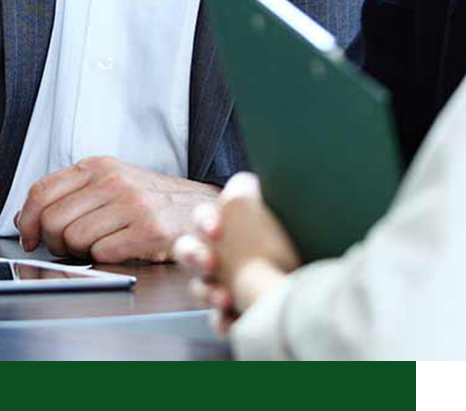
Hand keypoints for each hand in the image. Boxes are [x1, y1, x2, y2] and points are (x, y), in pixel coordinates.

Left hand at [15, 155, 218, 261]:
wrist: (202, 210)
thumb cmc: (151, 201)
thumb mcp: (108, 185)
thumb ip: (67, 196)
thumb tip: (25, 219)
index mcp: (97, 166)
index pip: (42, 191)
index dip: (28, 220)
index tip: (29, 237)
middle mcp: (112, 181)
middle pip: (53, 219)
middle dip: (53, 241)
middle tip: (66, 247)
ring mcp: (132, 205)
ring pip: (74, 238)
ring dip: (80, 251)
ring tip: (98, 245)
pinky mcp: (148, 231)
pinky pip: (101, 253)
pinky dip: (104, 258)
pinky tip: (119, 250)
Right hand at [174, 172, 298, 332]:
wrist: (312, 298)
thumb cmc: (285, 250)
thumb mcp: (265, 214)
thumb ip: (245, 195)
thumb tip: (244, 180)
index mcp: (228, 230)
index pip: (203, 219)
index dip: (204, 222)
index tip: (217, 230)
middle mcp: (223, 257)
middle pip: (190, 252)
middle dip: (194, 256)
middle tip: (210, 262)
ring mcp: (226, 287)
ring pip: (200, 288)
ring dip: (207, 292)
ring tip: (224, 297)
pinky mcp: (236, 318)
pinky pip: (218, 321)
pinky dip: (223, 321)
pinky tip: (233, 320)